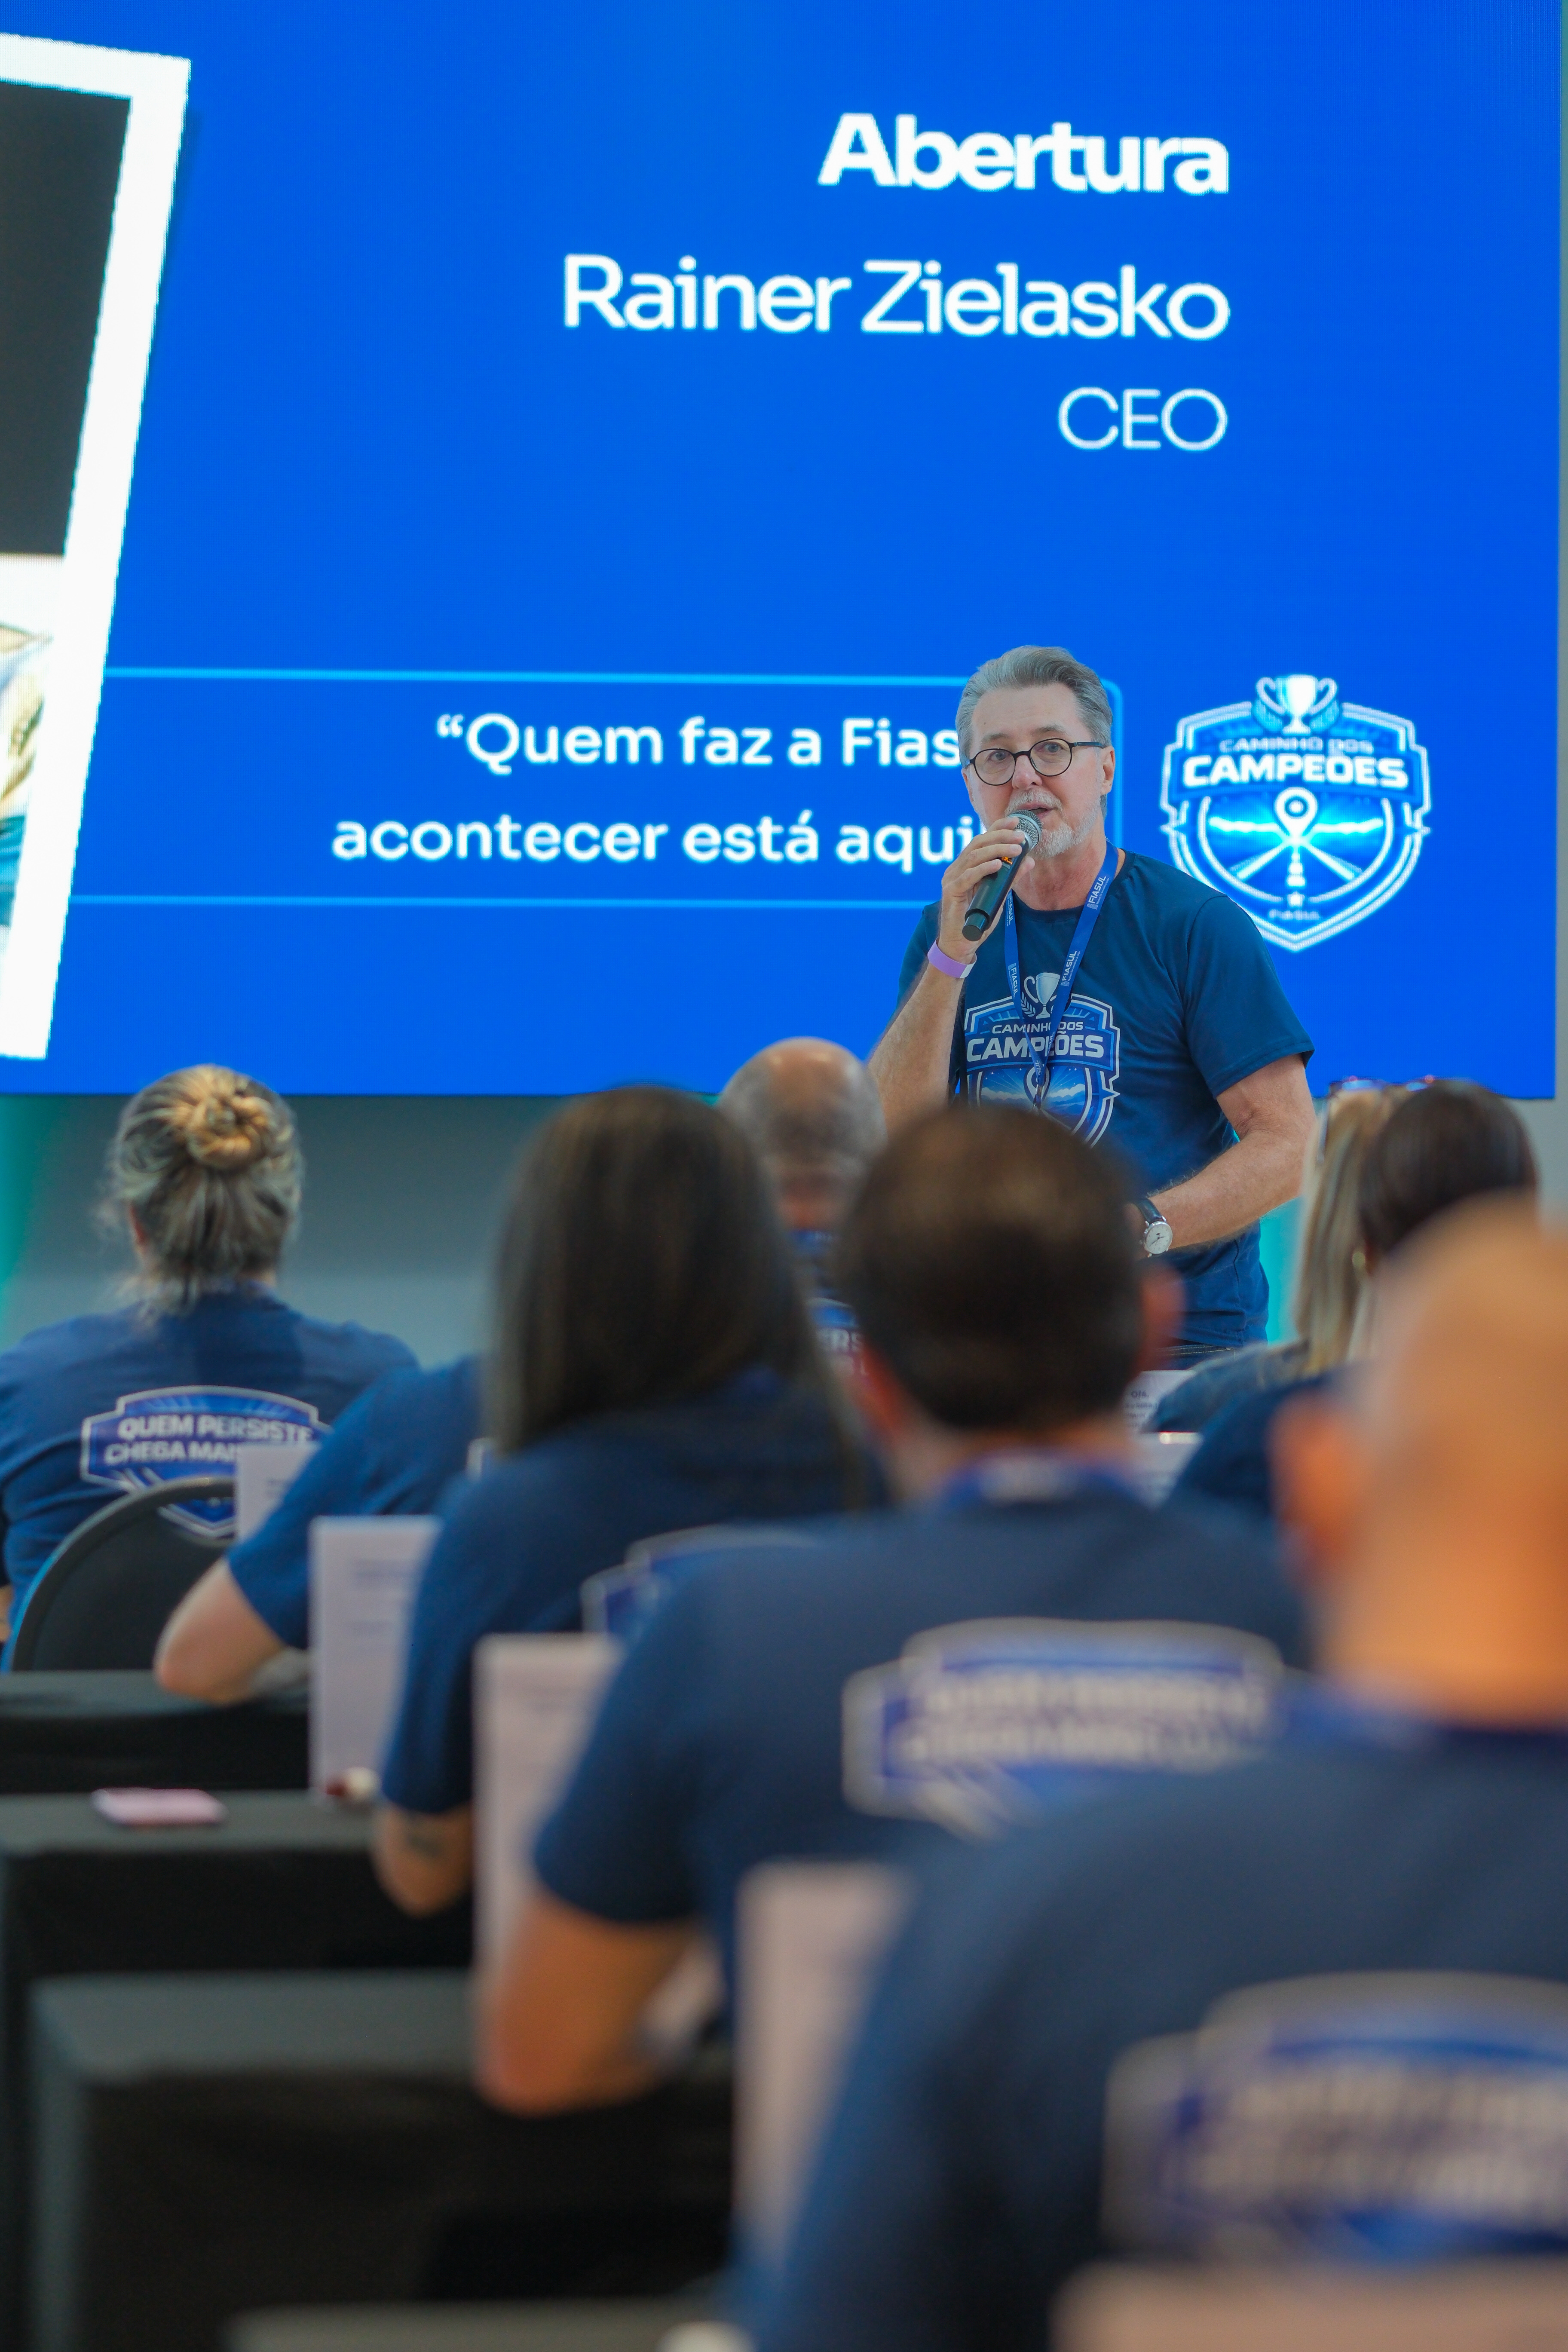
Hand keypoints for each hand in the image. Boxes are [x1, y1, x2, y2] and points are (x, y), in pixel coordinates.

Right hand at [936, 817, 1026, 961]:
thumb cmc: (978, 919)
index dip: (997, 828)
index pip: (980, 840)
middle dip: (1001, 837)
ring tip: (1016, 849)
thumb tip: (1030, 860)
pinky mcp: (951, 893)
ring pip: (973, 856)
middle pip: (977, 844)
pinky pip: (968, 876)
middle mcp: (955, 869)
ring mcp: (951, 879)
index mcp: (964, 866)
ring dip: (997, 850)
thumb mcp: (999, 894)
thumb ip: (1011, 877)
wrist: (961, 943)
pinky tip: (998, 864)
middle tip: (1021, 836)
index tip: (1016, 821)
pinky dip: (984, 868)